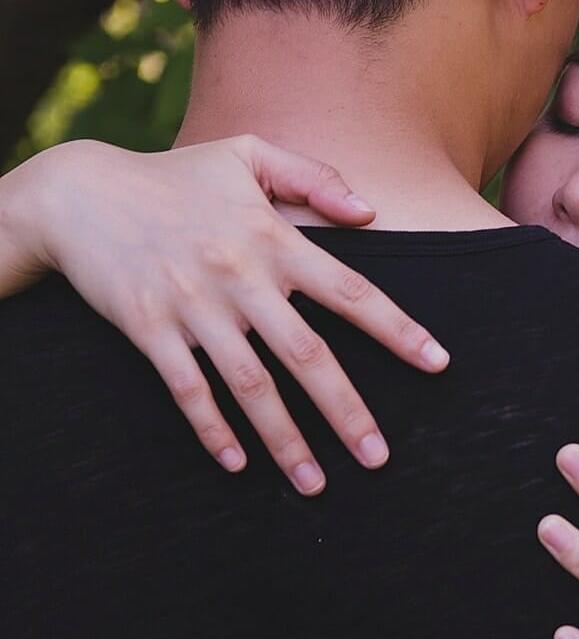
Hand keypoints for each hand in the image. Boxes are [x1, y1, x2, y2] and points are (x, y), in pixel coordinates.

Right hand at [13, 135, 449, 492]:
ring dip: (285, 440)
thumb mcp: (246, 154)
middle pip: (307, 355)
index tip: (437, 362)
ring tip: (315, 484)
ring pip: (251, 386)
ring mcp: (193, 306)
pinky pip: (188, 390)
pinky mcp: (149, 328)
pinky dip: (213, 430)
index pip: (349, 290)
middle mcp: (239, 276)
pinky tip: (238, 464)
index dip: (397, 328)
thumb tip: (370, 212)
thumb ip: (313, 177)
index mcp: (272, 238)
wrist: (81, 192)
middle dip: (347, 411)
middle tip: (378, 458)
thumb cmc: (174, 176)